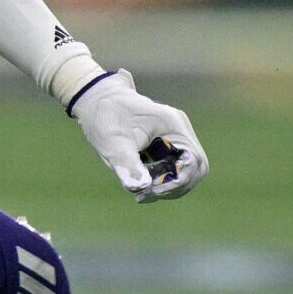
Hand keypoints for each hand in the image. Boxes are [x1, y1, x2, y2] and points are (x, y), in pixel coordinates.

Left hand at [72, 68, 207, 201]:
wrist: (96, 99)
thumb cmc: (105, 116)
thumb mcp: (112, 143)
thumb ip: (128, 166)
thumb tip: (141, 188)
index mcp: (173, 126)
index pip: (194, 160)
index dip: (180, 181)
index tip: (154, 189)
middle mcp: (180, 130)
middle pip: (196, 168)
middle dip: (176, 186)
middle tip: (148, 194)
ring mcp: (175, 136)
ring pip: (186, 170)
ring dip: (168, 186)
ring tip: (141, 194)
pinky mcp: (167, 143)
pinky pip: (173, 167)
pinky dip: (161, 180)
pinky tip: (141, 188)